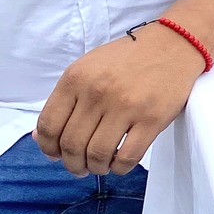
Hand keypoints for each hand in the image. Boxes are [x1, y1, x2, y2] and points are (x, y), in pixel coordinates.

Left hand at [36, 25, 202, 176]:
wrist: (173, 45)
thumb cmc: (128, 59)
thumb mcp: (87, 69)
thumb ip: (64, 101)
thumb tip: (40, 139)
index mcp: (76, 78)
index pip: (49, 126)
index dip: (48, 148)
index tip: (57, 155)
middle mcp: (97, 92)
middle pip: (72, 145)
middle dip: (72, 164)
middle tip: (80, 167)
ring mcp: (126, 106)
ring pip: (98, 154)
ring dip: (95, 168)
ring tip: (99, 165)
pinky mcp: (152, 119)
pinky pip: (127, 157)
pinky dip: (119, 168)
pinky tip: (119, 162)